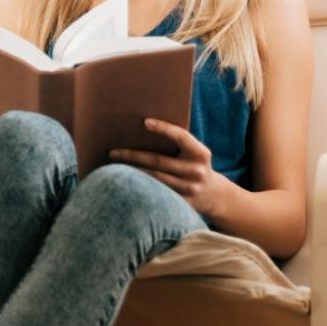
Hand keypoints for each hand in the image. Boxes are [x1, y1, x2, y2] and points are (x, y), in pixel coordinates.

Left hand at [109, 118, 234, 221]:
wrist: (213, 195)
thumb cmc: (194, 166)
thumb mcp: (194, 154)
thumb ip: (177, 144)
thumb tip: (143, 129)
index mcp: (201, 154)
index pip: (181, 137)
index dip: (164, 128)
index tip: (145, 122)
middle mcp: (196, 171)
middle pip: (158, 161)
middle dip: (133, 156)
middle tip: (113, 152)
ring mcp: (190, 189)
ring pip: (154, 178)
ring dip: (132, 172)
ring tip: (114, 166)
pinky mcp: (182, 203)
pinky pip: (156, 193)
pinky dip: (140, 186)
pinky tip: (125, 182)